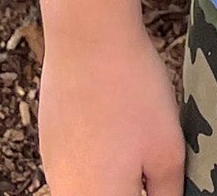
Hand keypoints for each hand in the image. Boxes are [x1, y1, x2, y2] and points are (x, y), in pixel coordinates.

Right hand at [38, 20, 185, 195]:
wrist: (88, 37)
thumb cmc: (134, 92)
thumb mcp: (168, 150)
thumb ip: (167, 194)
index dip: (152, 192)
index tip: (161, 177)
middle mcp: (69, 194)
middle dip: (133, 187)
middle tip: (152, 166)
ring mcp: (54, 172)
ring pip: (91, 189)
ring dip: (114, 180)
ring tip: (133, 144)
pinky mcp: (48, 148)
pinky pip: (75, 172)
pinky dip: (97, 164)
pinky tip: (114, 133)